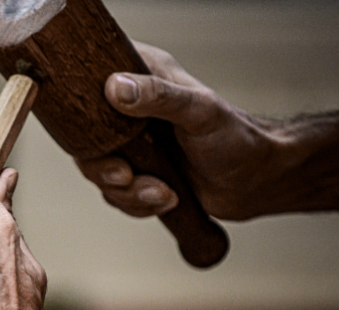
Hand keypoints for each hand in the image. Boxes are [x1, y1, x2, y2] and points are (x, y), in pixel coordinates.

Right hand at [76, 42, 285, 220]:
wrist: (255, 182)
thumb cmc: (237, 139)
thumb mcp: (199, 111)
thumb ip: (158, 97)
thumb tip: (116, 87)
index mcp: (143, 77)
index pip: (92, 79)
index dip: (83, 106)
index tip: (98, 131)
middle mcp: (129, 110)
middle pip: (85, 139)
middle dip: (105, 168)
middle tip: (126, 176)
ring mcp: (130, 144)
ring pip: (99, 173)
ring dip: (129, 192)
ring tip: (163, 193)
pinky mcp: (136, 173)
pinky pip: (116, 195)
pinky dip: (138, 204)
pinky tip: (166, 199)